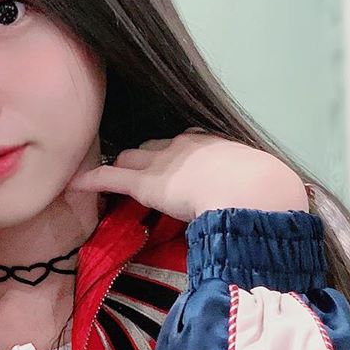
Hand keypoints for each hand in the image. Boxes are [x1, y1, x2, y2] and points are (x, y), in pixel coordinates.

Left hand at [67, 130, 308, 221]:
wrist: (254, 192)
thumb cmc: (267, 192)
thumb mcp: (267, 186)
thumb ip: (260, 193)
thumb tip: (276, 206)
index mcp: (217, 145)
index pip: (189, 143)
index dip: (177, 153)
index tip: (174, 161)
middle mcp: (187, 146)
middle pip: (155, 145)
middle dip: (145, 154)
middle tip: (137, 165)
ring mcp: (164, 162)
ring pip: (133, 157)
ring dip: (122, 164)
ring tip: (108, 173)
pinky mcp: (146, 182)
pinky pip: (111, 177)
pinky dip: (91, 179)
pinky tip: (74, 183)